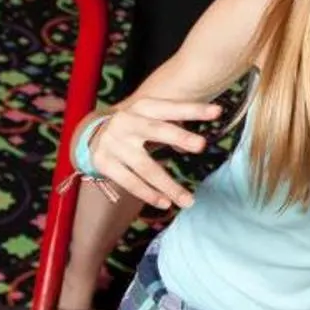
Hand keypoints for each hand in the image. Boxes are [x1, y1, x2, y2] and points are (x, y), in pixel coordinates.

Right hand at [82, 96, 224, 209]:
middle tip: (202, 145)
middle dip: (179, 137)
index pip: (171, 107)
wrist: (91, 134)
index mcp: (143, 107)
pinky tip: (165, 202)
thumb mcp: (151, 119)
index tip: (217, 112)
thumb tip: (196, 143)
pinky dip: (148, 193)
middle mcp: (127, 122)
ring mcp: (114, 142)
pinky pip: (130, 181)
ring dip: (168, 185)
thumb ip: (172, 127)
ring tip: (188, 201)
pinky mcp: (104, 162)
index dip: (194, 109)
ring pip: (145, 166)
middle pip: (157, 130)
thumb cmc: (135, 127)